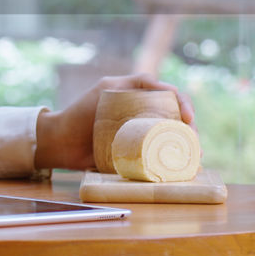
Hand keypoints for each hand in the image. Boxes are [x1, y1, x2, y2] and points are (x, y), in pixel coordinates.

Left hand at [34, 73, 190, 170]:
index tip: (188, 118)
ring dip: (186, 149)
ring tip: (194, 159)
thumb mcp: (107, 89)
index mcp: (138, 96)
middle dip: (191, 131)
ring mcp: (138, 137)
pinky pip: (155, 159)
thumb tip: (164, 87)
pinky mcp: (132, 155)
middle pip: (175, 121)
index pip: (169, 95)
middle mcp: (142, 116)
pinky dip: (169, 165)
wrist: (59, 142)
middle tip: (196, 144)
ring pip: (169, 141)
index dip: (184, 104)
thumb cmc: (80, 112)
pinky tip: (181, 171)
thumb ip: (131, 84)